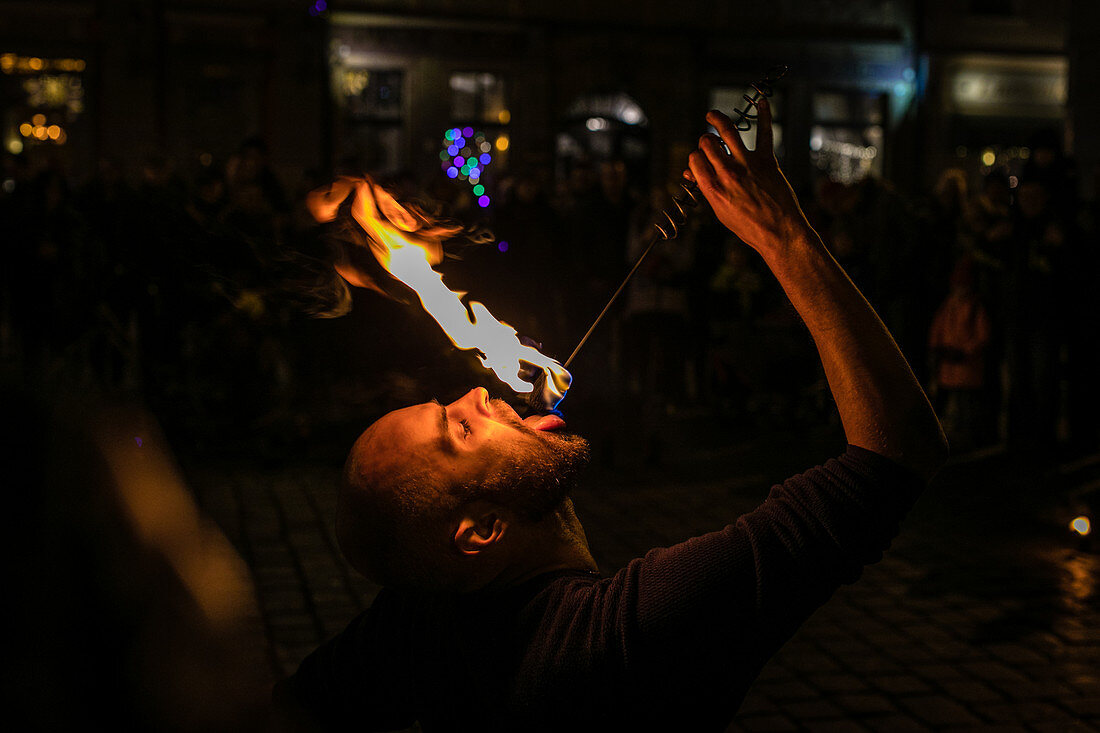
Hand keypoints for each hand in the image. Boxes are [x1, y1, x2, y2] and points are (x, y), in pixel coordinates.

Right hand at [686, 100, 812, 258]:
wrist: (779, 232)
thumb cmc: (748, 225)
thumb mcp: (720, 211)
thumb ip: (706, 189)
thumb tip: (691, 173)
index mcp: (713, 189)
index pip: (694, 160)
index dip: (695, 158)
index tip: (699, 161)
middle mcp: (728, 173)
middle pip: (707, 143)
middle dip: (704, 141)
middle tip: (709, 144)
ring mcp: (748, 164)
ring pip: (727, 131)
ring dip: (717, 118)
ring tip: (711, 116)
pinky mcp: (767, 160)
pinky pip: (764, 132)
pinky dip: (764, 114)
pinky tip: (761, 100)